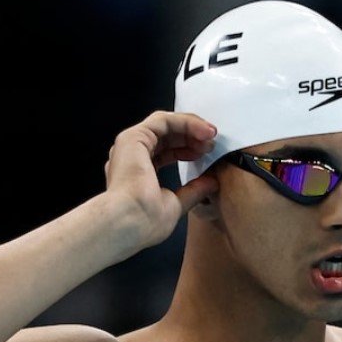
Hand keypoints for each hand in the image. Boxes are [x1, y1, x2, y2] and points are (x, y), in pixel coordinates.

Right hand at [104, 110, 218, 245]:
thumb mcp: (175, 205)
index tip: (207, 154)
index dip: (187, 150)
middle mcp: (131, 156)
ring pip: (165, 124)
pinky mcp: (133, 137)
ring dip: (191, 126)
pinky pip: (163, 121)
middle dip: (191, 137)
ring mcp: (130, 145)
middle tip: (212, 143)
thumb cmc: (144, 221)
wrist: (130, 221)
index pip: (164, 153)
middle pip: (165, 136)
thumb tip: (211, 183)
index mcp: (137, 172)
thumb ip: (192, 191)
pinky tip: (203, 131)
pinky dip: (186, 122)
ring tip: (211, 135)